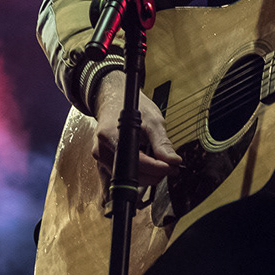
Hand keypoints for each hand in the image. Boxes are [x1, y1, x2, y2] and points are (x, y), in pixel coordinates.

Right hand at [92, 71, 182, 187]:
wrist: (115, 98)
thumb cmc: (132, 106)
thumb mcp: (152, 120)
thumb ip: (162, 143)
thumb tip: (173, 161)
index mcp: (111, 136)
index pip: (137, 162)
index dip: (157, 168)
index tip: (172, 168)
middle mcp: (102, 149)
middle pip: (132, 173)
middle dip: (154, 173)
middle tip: (171, 166)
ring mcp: (101, 156)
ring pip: (128, 176)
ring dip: (147, 173)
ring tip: (160, 162)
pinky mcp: (104, 160)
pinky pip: (124, 172)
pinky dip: (138, 170)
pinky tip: (146, 159)